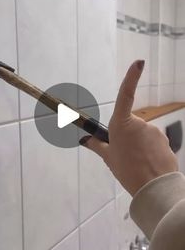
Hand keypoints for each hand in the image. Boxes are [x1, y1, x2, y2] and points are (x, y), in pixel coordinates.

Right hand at [80, 60, 178, 195]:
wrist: (154, 187)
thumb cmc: (128, 171)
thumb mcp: (109, 158)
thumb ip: (97, 145)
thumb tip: (85, 140)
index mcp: (122, 125)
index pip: (125, 96)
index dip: (131, 78)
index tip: (138, 63)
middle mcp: (139, 123)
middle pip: (130, 124)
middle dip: (127, 135)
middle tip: (124, 155)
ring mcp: (154, 131)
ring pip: (143, 134)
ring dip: (139, 144)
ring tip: (136, 163)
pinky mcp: (164, 139)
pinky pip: (153, 142)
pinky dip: (149, 150)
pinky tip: (147, 164)